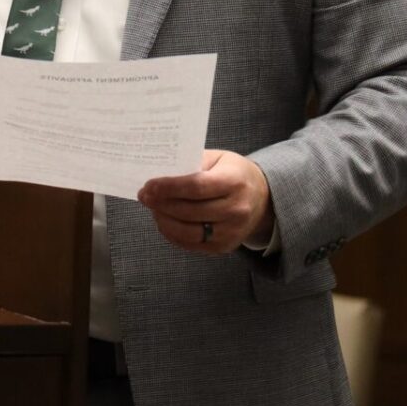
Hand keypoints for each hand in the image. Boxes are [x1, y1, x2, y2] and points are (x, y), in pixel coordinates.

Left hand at [138, 150, 273, 254]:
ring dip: (164, 220)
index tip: (149, 185)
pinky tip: (164, 221)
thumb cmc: (234, 174)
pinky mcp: (225, 247)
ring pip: (188, 232)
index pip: (196, 187)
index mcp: (234, 182)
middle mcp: (236, 210)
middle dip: (161, 204)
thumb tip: (160, 174)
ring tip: (153, 209)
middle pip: (189, 211)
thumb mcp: (218, 159)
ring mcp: (231, 232)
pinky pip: (192, 244)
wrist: (262, 198)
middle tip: (144, 196)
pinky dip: (173, 233)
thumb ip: (192, 164)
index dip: (169, 187)